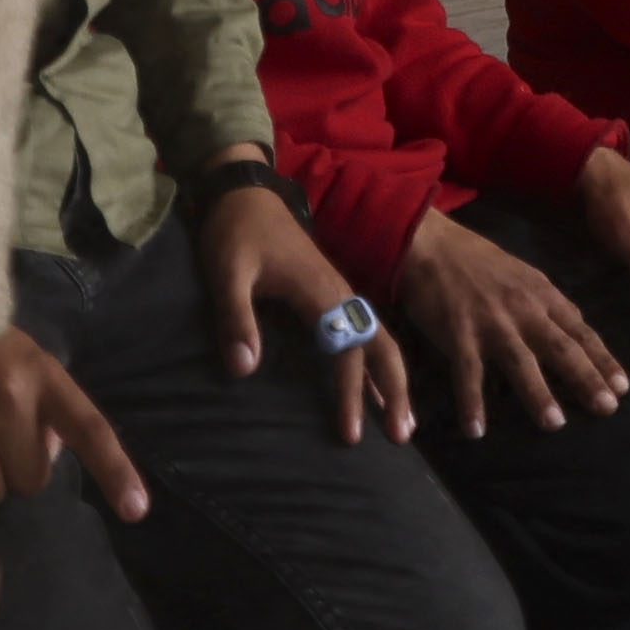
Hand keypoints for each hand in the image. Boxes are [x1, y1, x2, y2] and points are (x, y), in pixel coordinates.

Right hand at [0, 329, 143, 517]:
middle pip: (29, 479)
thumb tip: (45, 461)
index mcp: (44, 376)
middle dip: (18, 473)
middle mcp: (8, 393)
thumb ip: (50, 416)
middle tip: (0, 444)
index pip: (89, 429)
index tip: (137, 510)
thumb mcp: (35, 369)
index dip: (114, 471)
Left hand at [191, 177, 393, 433]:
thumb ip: (236, 318)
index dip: (351, 393)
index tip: (350, 434)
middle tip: (402, 436)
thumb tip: (245, 371)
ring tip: (401, 423)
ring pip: (378, 339)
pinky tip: (377, 389)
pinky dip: (376, 364)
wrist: (243, 192)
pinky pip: (364, 333)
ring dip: (392, 381)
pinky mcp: (330, 294)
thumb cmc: (235, 233)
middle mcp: (340, 293)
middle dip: (394, 390)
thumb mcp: (227, 272)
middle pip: (380, 345)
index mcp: (321, 291)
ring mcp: (339, 293)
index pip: (346, 350)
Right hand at [372, 205, 628, 434]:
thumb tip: (574, 331)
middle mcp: (522, 308)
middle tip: (607, 408)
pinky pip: (467, 372)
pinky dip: (472, 401)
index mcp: (541, 294)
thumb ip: (547, 305)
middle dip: (586, 378)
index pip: (579, 331)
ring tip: (555, 424)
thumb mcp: (523, 276)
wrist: (430, 244)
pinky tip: (476, 430)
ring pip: (520, 361)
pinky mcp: (457, 331)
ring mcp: (490, 321)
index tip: (622, 387)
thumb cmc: (477, 262)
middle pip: (560, 347)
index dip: (602, 359)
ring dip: (538, 393)